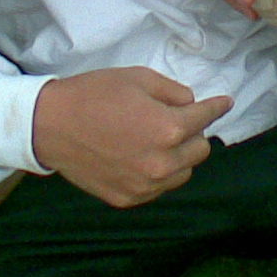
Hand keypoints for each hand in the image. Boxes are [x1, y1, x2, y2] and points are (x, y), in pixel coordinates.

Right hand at [32, 67, 232, 206]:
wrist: (50, 125)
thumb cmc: (94, 94)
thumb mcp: (137, 78)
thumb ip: (172, 91)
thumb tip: (190, 104)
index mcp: (168, 129)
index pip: (205, 118)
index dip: (217, 107)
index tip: (225, 103)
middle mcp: (162, 163)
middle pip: (200, 150)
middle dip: (193, 132)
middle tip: (174, 119)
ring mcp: (145, 186)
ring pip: (182, 173)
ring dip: (178, 157)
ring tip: (154, 140)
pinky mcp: (128, 199)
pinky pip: (158, 188)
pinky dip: (157, 174)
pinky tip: (138, 157)